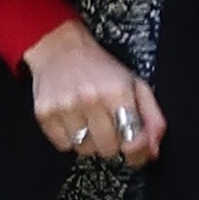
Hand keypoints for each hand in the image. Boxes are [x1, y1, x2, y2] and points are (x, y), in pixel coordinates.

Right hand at [21, 21, 160, 164]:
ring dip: (89, 141)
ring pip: (84, 150)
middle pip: (108, 149)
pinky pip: (63, 145)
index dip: (137, 151)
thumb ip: (151, 118)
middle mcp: (91, 99)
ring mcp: (66, 107)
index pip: (133, 140)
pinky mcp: (45, 114)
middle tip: (107, 125)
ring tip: (88, 120)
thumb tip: (153, 150)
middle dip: (111, 142)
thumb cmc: (100, 67)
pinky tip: (72, 120)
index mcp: (117, 91)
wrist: (61, 47)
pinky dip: (69, 138)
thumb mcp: (135, 84)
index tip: (134, 152)